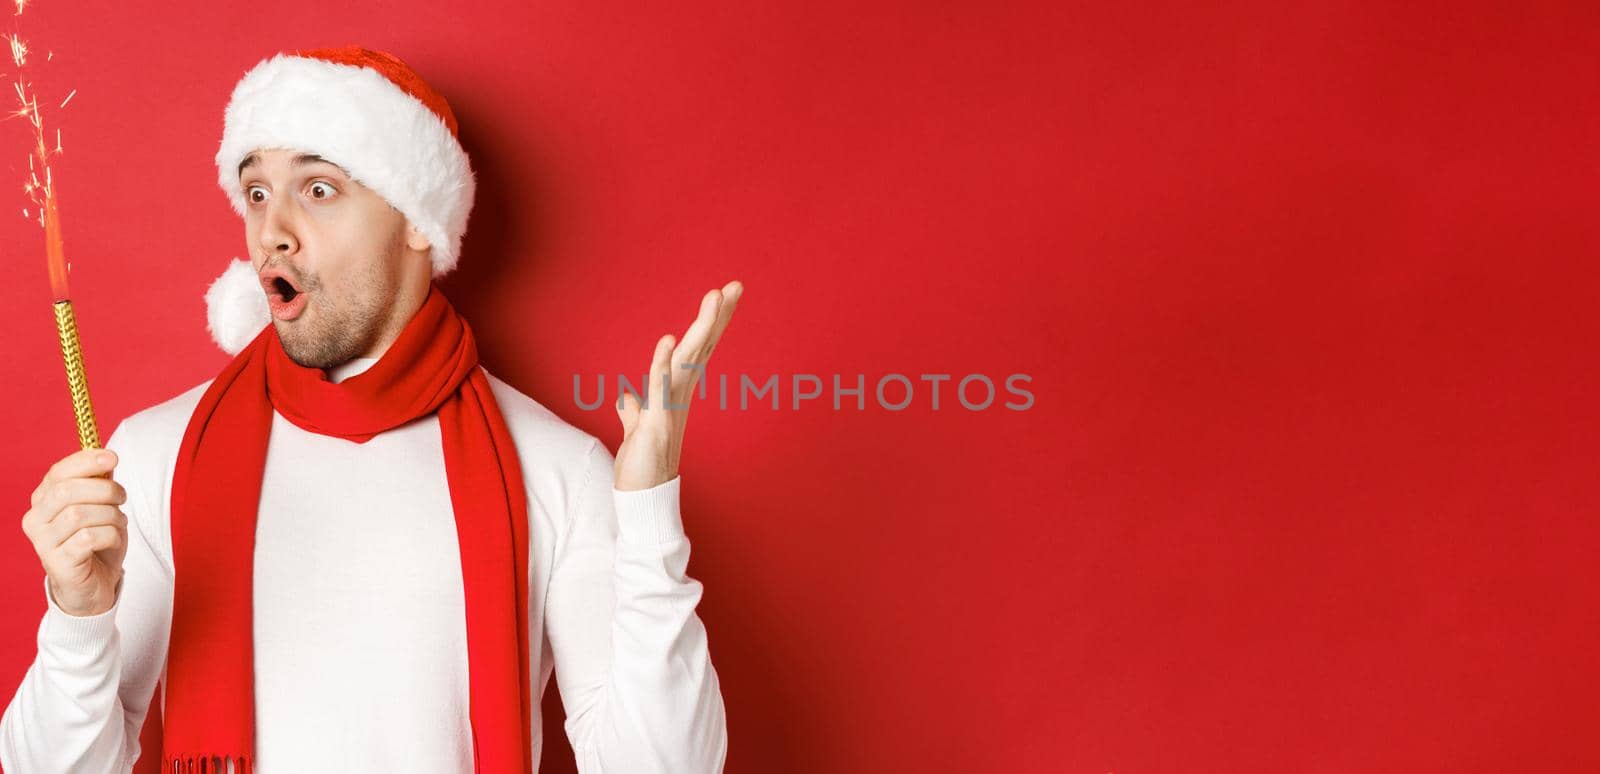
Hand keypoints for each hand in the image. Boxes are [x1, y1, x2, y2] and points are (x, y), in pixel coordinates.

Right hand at [21, 448, 128, 616]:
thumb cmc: (97, 542)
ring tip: (119, 523)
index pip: (58, 473)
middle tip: (122, 497)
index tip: (112, 458)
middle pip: (67, 491)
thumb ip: (99, 483)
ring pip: (79, 515)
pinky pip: (88, 538)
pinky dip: (110, 535)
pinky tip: (113, 540)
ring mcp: (43, 543)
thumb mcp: (101, 507)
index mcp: (43, 500)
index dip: (85, 461)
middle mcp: (35, 520)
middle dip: (104, 489)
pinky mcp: (58, 564)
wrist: (93, 585)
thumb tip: (106, 458)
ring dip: (110, 515)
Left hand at [614, 280, 742, 490]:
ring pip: (688, 359)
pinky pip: (660, 387)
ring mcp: (671, 407)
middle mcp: (679, 395)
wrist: (642, 498)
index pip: (698, 348)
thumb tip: (626, 397)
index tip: (724, 294)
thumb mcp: (636, 428)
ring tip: (714, 297)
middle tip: (735, 286)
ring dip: (700, 328)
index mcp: (677, 391)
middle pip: (702, 346)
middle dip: (717, 315)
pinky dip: (663, 363)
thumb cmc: (643, 464)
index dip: (712, 322)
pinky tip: (669, 340)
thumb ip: (633, 410)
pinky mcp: (655, 422)